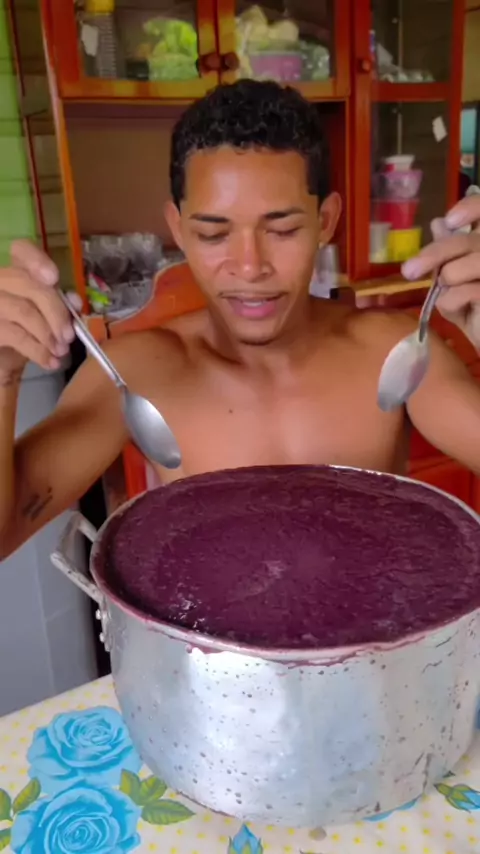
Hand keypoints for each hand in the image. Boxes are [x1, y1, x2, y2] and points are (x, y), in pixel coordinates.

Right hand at [0, 240, 76, 384]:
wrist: (3, 357)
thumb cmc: (24, 330)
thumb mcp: (44, 315)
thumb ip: (60, 304)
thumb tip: (75, 301)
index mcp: (14, 270)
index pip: (21, 250)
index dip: (37, 260)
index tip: (53, 279)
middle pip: (30, 286)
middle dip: (56, 312)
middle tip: (69, 336)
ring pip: (24, 312)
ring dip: (49, 335)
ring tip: (61, 351)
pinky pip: (17, 336)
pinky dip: (39, 351)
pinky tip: (51, 362)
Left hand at [402, 194, 479, 348]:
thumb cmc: (475, 312)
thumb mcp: (456, 281)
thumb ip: (450, 254)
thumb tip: (438, 222)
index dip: (471, 208)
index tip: (449, 220)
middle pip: (466, 241)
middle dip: (435, 254)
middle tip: (409, 271)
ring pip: (469, 263)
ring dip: (449, 279)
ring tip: (448, 293)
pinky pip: (469, 290)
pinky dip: (453, 300)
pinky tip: (457, 309)